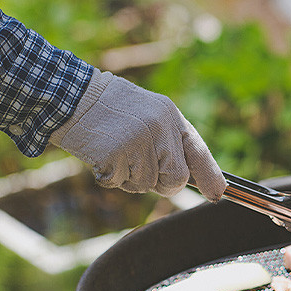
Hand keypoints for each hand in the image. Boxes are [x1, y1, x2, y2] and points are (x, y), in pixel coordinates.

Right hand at [50, 68, 225, 201]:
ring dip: (131, 179)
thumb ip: (168, 141)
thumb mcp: (149, 115)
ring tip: (116, 152)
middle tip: (141, 169)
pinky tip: (102, 155)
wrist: (72, 96)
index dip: (210, 176)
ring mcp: (138, 141)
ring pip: (147, 185)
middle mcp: (160, 127)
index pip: (198, 151)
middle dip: (162, 184)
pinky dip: (110, 178)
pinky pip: (121, 183)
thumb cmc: (111, 111)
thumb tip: (185, 177)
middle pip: (177, 178)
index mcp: (171, 116)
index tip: (218, 195)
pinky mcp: (116, 154)